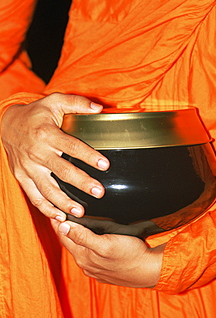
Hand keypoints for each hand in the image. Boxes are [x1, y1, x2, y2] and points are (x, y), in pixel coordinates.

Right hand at [1, 93, 109, 220]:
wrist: (7, 124)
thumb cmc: (35, 114)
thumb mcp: (54, 101)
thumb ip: (77, 103)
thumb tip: (99, 108)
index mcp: (47, 134)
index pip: (72, 147)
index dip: (89, 156)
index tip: (105, 165)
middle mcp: (37, 152)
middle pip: (62, 172)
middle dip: (82, 183)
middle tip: (99, 192)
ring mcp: (28, 167)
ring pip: (47, 189)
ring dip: (64, 202)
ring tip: (81, 212)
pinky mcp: (22, 177)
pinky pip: (34, 196)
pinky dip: (46, 208)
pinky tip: (59, 216)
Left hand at [51, 219, 164, 287]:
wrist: (150, 270)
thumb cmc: (130, 255)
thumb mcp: (105, 244)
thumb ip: (82, 236)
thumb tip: (62, 226)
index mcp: (83, 256)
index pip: (62, 235)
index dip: (56, 220)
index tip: (53, 207)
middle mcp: (86, 264)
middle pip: (69, 241)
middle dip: (63, 226)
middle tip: (60, 210)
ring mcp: (95, 268)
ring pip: (79, 247)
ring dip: (74, 235)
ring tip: (73, 221)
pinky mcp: (104, 269)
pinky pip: (90, 253)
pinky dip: (85, 243)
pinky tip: (91, 237)